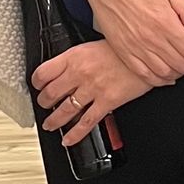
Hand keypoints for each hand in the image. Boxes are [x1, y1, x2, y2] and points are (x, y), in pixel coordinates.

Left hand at [32, 39, 149, 143]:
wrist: (148, 54)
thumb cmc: (124, 48)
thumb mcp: (94, 44)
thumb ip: (77, 56)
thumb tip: (65, 66)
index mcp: (74, 56)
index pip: (44, 72)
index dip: (36, 82)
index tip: (37, 86)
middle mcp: (80, 73)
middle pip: (51, 93)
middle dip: (44, 103)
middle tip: (43, 106)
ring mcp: (93, 89)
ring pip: (65, 110)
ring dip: (54, 120)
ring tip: (50, 125)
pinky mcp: (107, 102)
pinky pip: (86, 122)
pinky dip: (75, 134)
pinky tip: (68, 139)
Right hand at [61, 0, 183, 82]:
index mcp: (165, 22)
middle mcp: (151, 39)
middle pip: (183, 65)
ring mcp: (137, 48)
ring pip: (166, 74)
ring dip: (178, 71)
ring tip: (180, 61)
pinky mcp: (124, 53)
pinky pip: (145, 76)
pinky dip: (159, 79)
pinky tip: (164, 72)